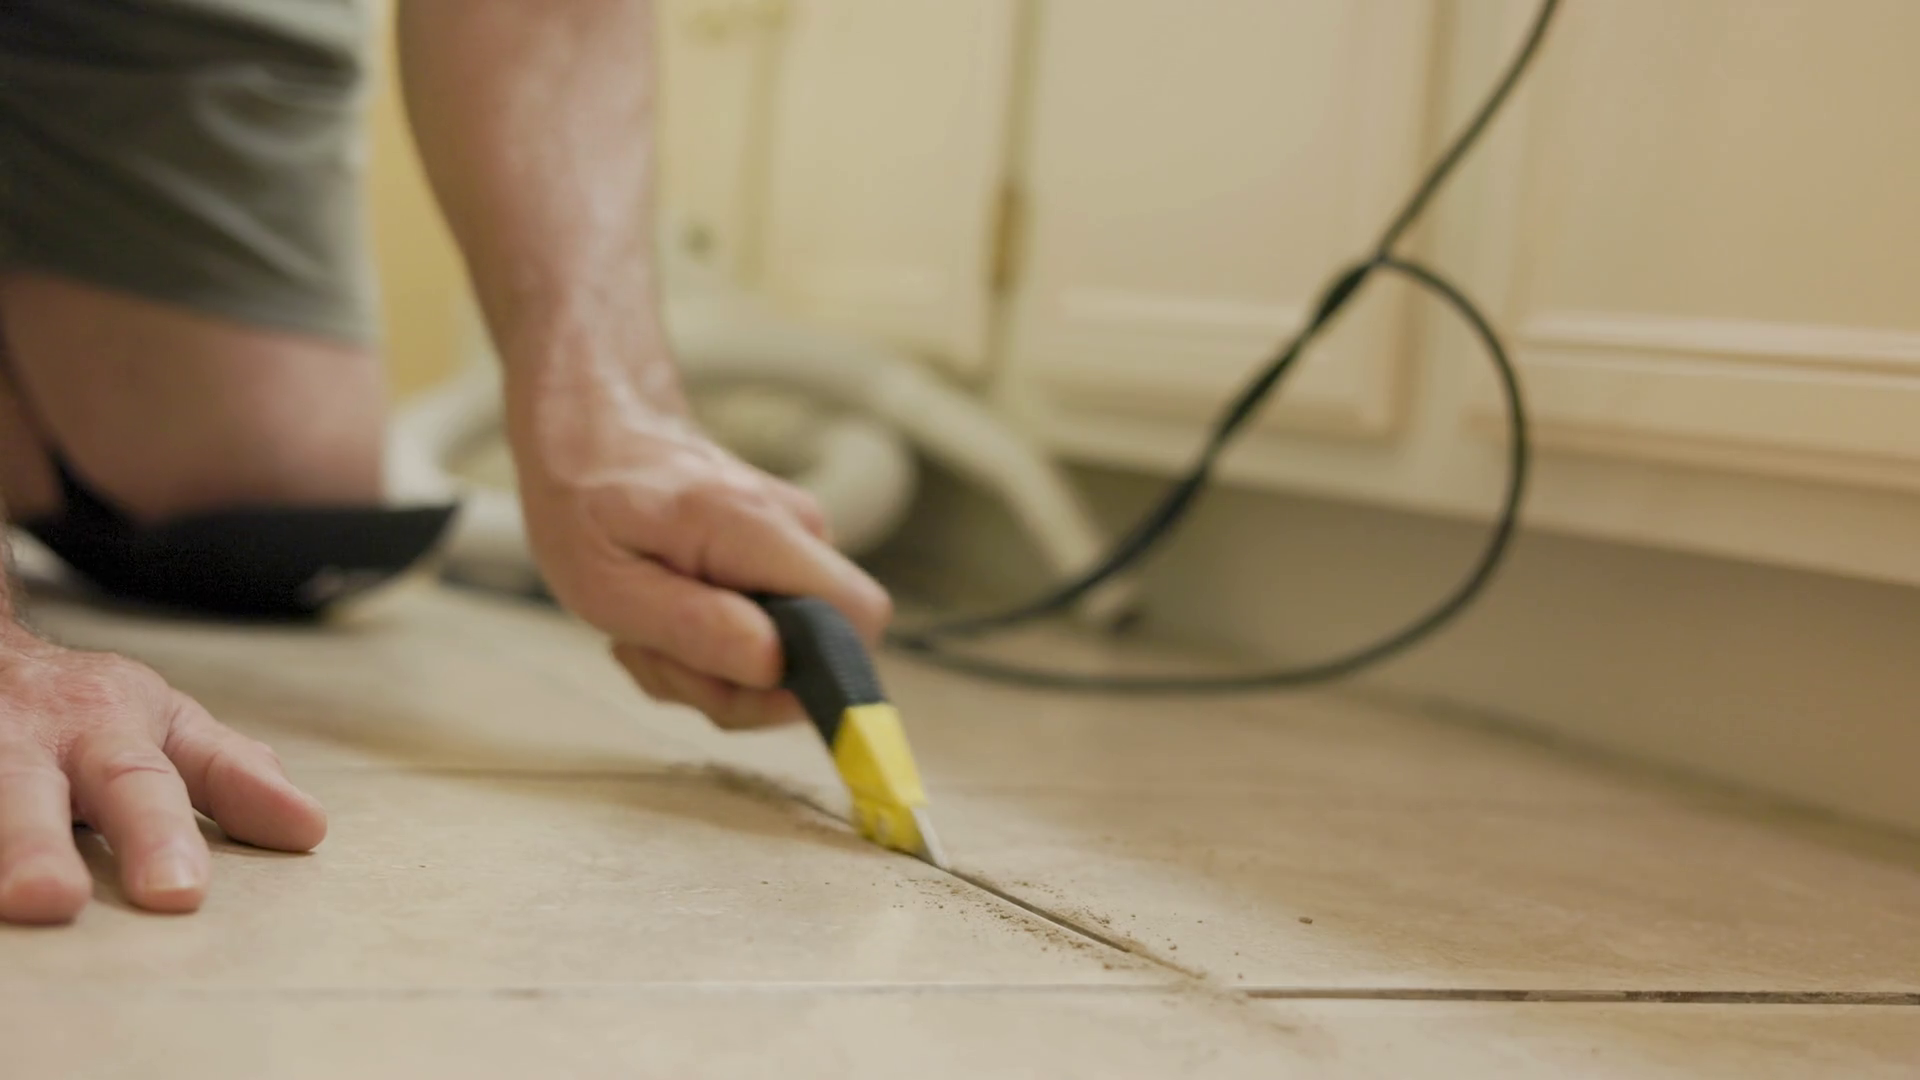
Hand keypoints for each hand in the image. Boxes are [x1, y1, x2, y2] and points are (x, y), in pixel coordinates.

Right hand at [0, 627, 325, 923]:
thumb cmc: (91, 713)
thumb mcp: (168, 727)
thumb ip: (233, 776)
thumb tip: (309, 830)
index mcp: (107, 723)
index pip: (142, 780)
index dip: (160, 835)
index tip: (180, 893)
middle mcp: (29, 736)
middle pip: (27, 790)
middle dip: (39, 843)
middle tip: (53, 901)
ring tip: (13, 897)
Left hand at [510, 389, 891, 729]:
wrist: (594, 427)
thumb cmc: (586, 495)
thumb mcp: (604, 582)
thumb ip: (692, 625)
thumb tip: (773, 664)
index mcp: (756, 530)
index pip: (856, 616)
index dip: (819, 679)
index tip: (738, 691)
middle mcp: (797, 531)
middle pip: (818, 656)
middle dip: (735, 688)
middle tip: (654, 656)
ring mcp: (796, 544)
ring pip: (785, 657)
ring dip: (710, 672)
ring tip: (644, 633)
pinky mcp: (783, 560)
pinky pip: (768, 637)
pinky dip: (711, 651)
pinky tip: (662, 620)